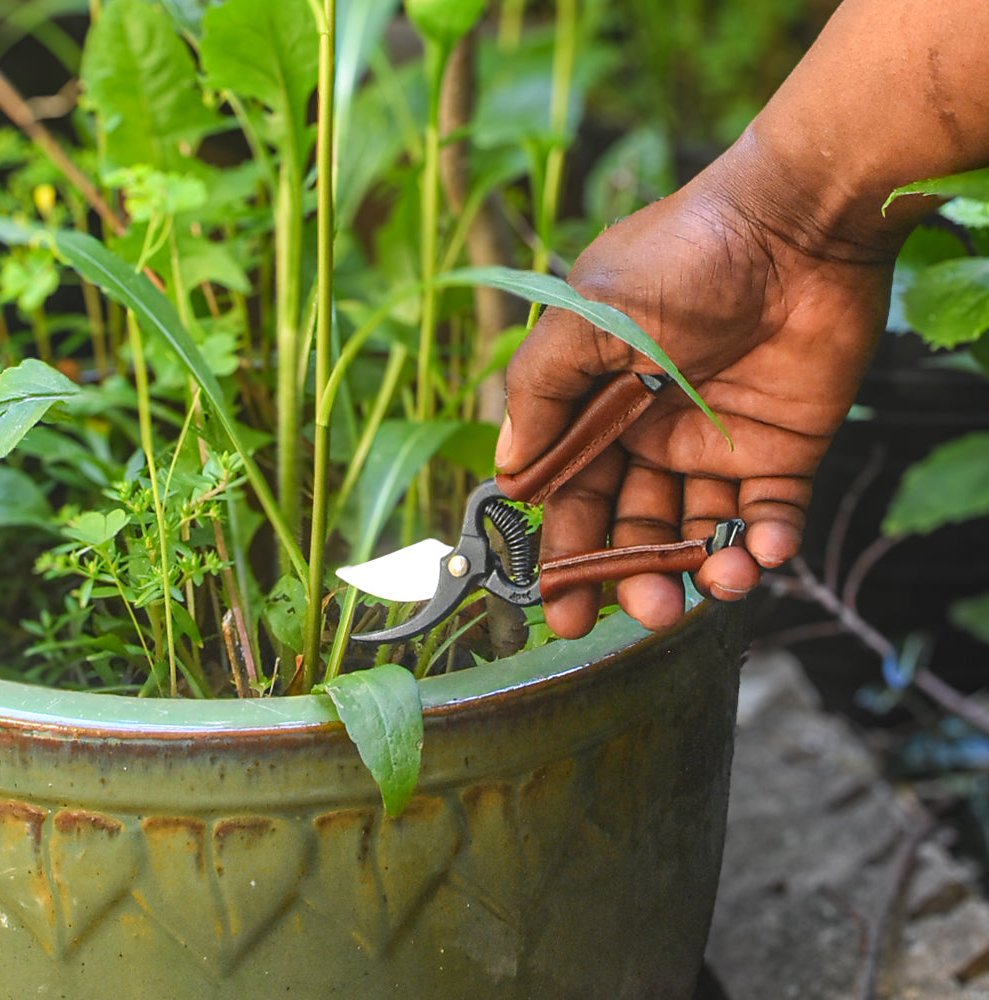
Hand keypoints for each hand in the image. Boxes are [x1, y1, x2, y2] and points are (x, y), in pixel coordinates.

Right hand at [496, 150, 895, 637]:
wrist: (798, 221)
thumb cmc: (682, 259)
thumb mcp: (588, 316)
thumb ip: (541, 390)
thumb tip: (508, 466)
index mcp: (598, 408)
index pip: (574, 496)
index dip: (566, 553)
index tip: (560, 607)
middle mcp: (652, 434)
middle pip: (633, 525)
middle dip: (635, 575)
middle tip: (649, 610)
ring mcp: (718, 445)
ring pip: (700, 531)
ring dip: (705, 568)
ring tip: (719, 584)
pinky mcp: (782, 449)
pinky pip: (770, 513)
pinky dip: (768, 542)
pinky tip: (765, 552)